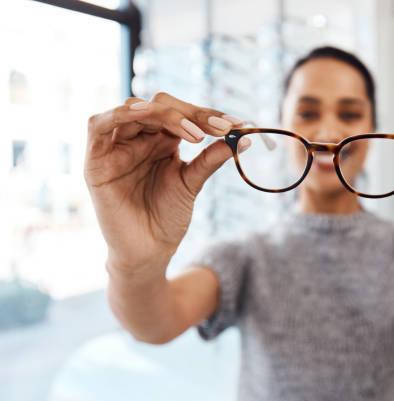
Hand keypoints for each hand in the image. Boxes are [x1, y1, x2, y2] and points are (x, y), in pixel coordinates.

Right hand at [84, 92, 245, 278]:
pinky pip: (97, 125)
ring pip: (133, 109)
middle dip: (191, 113)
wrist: (149, 250)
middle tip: (219, 129)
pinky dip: (118, 114)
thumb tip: (245, 137)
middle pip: (159, 105)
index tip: (236, 124)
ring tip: (193, 132)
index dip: (208, 114)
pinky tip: (143, 114)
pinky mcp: (96, 160)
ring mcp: (116, 146)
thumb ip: (211, 158)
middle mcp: (139, 138)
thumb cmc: (168, 217)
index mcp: (162, 139)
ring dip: (163, 114)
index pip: (182, 113)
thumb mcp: (193, 182)